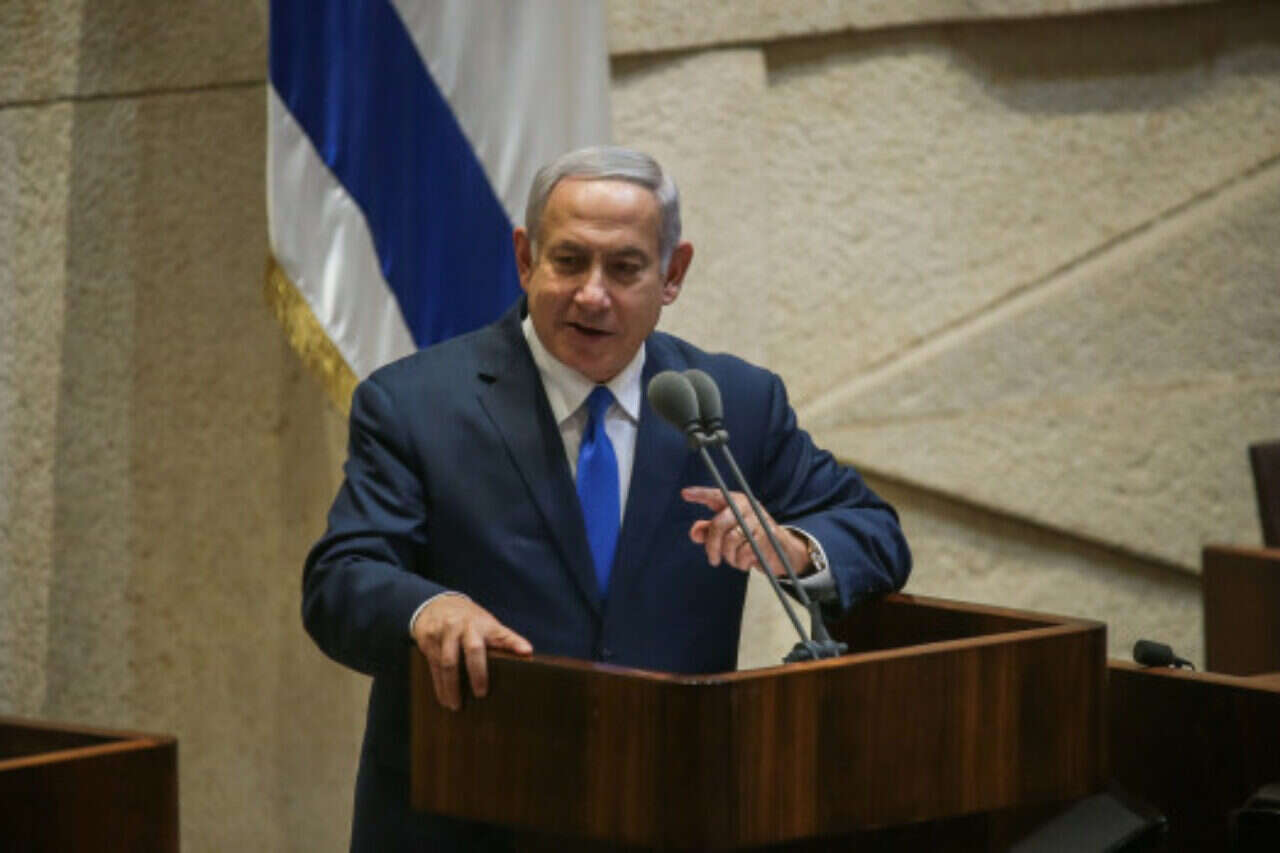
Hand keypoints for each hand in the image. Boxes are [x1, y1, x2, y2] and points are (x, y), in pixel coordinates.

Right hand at [410, 594, 532, 710]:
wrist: (436, 604)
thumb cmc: (469, 621)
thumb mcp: (487, 624)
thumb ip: (503, 639)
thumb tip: (528, 654)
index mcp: (484, 624)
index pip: (503, 634)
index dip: (515, 642)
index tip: (527, 651)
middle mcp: (465, 626)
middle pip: (473, 649)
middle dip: (478, 673)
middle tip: (482, 694)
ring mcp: (445, 632)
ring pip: (449, 662)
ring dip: (452, 687)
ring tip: (457, 706)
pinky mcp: (428, 640)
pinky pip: (434, 666)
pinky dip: (439, 685)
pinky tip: (444, 699)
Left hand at [682, 486, 809, 577]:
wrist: (780, 549)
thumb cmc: (748, 537)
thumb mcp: (727, 531)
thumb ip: (708, 530)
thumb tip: (695, 533)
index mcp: (735, 502)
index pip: (716, 495)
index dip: (700, 494)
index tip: (684, 494)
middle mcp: (746, 507)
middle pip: (719, 524)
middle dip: (712, 546)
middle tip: (712, 559)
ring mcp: (757, 521)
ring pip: (731, 541)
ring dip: (729, 556)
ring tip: (733, 560)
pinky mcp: (766, 536)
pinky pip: (744, 552)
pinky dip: (741, 562)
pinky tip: (745, 562)